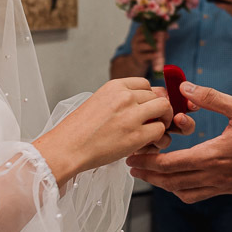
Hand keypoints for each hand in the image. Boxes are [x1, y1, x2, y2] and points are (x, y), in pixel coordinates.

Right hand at [33, 78, 171, 181]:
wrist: (67, 148)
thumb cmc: (79, 130)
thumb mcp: (99, 102)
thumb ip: (120, 100)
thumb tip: (143, 103)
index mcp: (114, 86)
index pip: (145, 84)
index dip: (150, 97)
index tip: (148, 108)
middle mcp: (125, 97)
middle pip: (157, 95)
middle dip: (159, 109)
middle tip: (155, 122)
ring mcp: (132, 115)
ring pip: (164, 109)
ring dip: (164, 120)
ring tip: (155, 131)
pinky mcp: (136, 135)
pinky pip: (160, 131)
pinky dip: (159, 138)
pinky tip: (150, 144)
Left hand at [126, 82, 231, 200]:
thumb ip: (212, 98)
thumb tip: (185, 88)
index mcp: (216, 156)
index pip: (171, 165)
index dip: (148, 163)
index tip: (132, 158)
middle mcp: (218, 177)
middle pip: (173, 183)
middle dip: (150, 176)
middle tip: (132, 167)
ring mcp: (227, 187)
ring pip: (186, 192)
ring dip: (165, 185)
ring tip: (152, 175)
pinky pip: (202, 194)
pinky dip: (185, 189)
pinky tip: (183, 179)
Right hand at [129, 28, 165, 73]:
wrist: (138, 61)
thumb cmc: (146, 49)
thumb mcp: (151, 42)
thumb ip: (158, 37)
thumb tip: (166, 35)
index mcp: (138, 35)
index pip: (142, 28)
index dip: (150, 27)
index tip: (159, 28)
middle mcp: (135, 40)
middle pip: (142, 35)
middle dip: (152, 35)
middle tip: (160, 35)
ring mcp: (136, 49)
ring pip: (143, 45)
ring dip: (152, 45)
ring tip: (160, 45)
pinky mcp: (138, 58)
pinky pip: (145, 56)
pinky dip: (152, 55)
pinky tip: (157, 54)